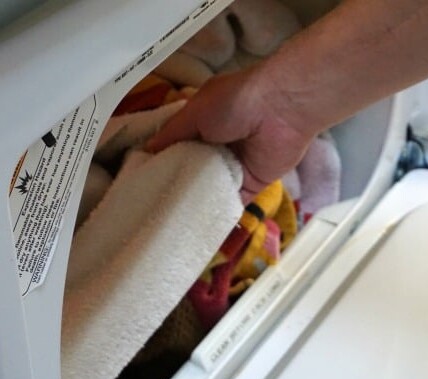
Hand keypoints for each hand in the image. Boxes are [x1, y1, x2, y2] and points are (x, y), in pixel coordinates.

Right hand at [146, 65, 315, 203]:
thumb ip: (172, 133)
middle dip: (177, 184)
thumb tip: (148, 148)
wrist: (281, 110)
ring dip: (196, 200)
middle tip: (152, 203)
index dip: (161, 161)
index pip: (178, 146)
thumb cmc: (236, 101)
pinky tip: (198, 223)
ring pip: (211, 188)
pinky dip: (219, 211)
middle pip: (193, 170)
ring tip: (168, 218)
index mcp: (204, 124)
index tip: (141, 179)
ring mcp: (235, 166)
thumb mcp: (195, 111)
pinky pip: (232, 201)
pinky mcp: (252, 184)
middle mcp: (218, 145)